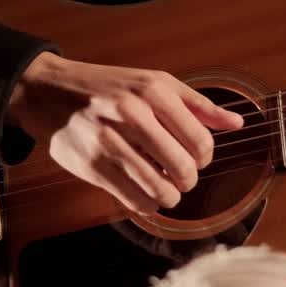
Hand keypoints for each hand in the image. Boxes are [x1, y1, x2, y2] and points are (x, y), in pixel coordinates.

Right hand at [7, 53, 243, 214]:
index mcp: (153, 91)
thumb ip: (197, 105)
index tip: (196, 158)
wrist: (47, 90)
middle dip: (189, 179)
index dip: (205, 158)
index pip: (201, 140)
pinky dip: (148, 204)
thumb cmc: (109, 87)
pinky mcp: (91, 165)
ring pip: (161, 189)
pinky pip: (134, 199)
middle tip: (181, 176)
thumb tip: (238, 123)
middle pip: (184, 167)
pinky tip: (146, 194)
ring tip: (167, 189)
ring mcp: (109, 140)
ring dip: (170, 196)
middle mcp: (132, 113)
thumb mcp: (154, 83)